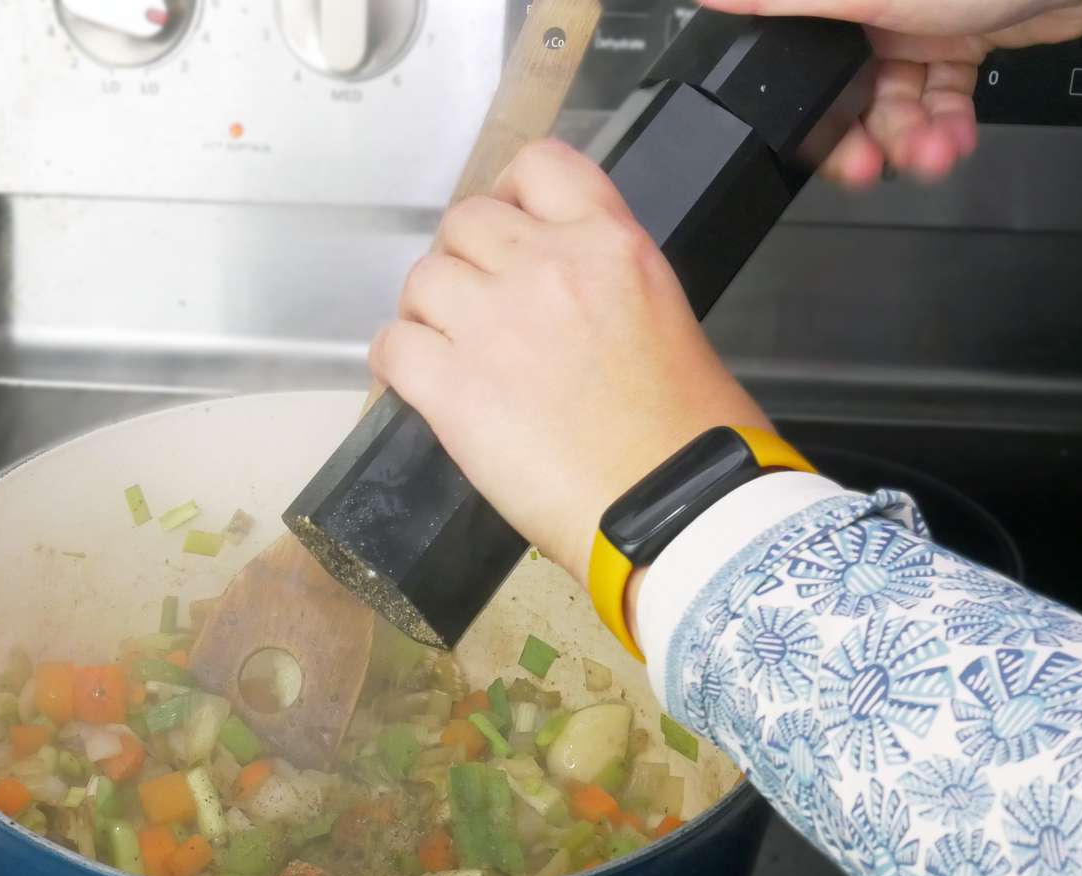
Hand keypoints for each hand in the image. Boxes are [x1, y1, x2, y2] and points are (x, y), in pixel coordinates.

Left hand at [368, 140, 767, 588]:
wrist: (672, 506)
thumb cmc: (690, 432)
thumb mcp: (665, 318)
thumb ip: (605, 286)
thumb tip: (566, 305)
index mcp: (610, 243)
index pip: (538, 165)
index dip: (509, 194)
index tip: (507, 232)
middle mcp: (546, 265)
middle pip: (465, 220)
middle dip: (464, 260)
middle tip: (476, 308)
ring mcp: (493, 323)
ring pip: (422, 278)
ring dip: (427, 310)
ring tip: (447, 350)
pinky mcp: (452, 386)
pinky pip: (391, 345)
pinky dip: (397, 362)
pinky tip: (418, 384)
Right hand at [699, 0, 1081, 184]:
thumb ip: (783, 3)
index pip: (803, 60)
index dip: (809, 110)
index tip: (818, 144)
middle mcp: (873, 6)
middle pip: (849, 92)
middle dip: (867, 136)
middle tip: (875, 166)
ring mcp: (918, 23)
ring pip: (896, 103)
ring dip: (912, 140)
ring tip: (931, 156)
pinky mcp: (961, 40)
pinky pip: (937, 98)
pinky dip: (943, 125)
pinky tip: (950, 139)